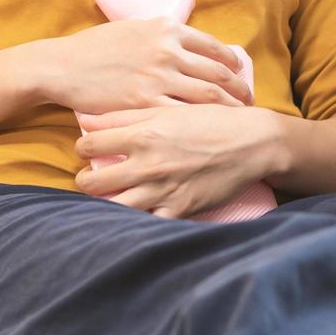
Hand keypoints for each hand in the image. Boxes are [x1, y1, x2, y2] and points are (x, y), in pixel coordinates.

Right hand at [39, 17, 252, 114]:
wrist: (62, 66)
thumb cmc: (94, 48)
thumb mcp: (133, 28)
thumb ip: (161, 35)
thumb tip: (184, 42)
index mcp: (167, 29)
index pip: (213, 47)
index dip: (233, 64)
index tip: (240, 74)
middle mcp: (168, 50)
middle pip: (218, 73)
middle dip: (239, 89)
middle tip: (250, 102)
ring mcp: (157, 76)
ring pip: (208, 95)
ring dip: (229, 108)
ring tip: (239, 119)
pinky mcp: (145, 102)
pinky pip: (184, 113)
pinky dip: (202, 122)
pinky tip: (209, 132)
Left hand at [74, 104, 281, 218]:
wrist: (252, 143)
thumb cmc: (209, 121)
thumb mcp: (168, 109)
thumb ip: (125, 115)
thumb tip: (86, 119)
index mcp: (144, 134)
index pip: (89, 145)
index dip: (83, 148)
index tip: (87, 151)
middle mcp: (149, 164)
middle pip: (93, 182)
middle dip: (85, 181)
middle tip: (90, 179)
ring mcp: (163, 190)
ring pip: (113, 207)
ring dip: (103, 204)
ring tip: (107, 198)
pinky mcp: (179, 210)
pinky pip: (145, 224)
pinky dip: (134, 223)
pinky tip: (132, 215)